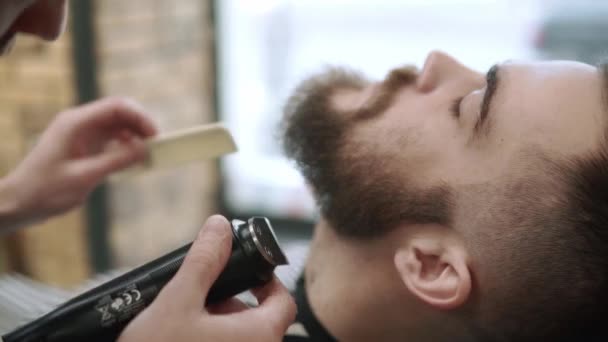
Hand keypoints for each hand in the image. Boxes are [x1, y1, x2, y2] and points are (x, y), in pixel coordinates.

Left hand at [1, 97, 156, 228]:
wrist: (20, 202)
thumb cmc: (45, 190)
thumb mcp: (84, 177)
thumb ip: (116, 161)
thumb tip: (144, 149)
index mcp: (75, 123)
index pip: (116, 107)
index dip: (139, 117)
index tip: (155, 136)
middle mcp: (79, 123)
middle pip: (119, 113)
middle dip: (140, 125)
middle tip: (155, 145)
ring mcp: (82, 134)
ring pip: (117, 125)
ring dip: (134, 136)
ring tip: (147, 154)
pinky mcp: (84, 146)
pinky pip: (111, 139)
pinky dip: (125, 146)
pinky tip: (132, 160)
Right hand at [118, 215, 296, 341]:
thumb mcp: (178, 302)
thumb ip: (203, 261)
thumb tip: (220, 226)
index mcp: (259, 336)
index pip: (284, 301)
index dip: (266, 281)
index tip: (243, 272)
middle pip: (260, 321)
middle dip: (232, 303)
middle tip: (201, 297)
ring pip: (241, 339)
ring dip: (219, 324)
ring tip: (185, 321)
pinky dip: (212, 341)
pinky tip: (183, 338)